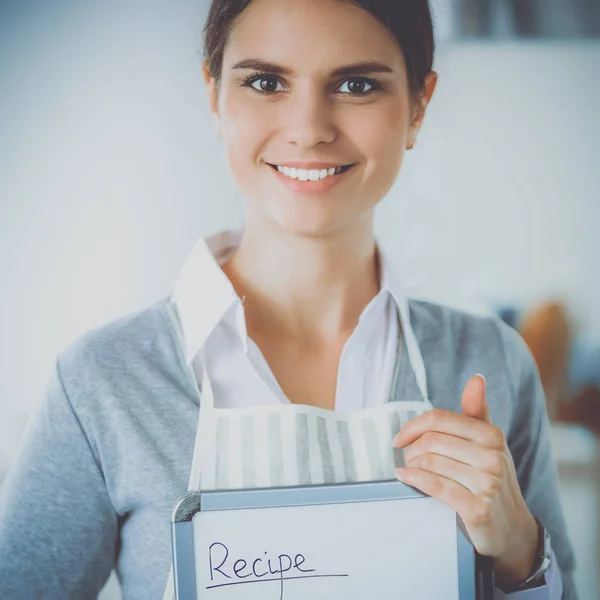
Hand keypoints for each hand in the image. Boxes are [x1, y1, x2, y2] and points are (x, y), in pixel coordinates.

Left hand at [392, 374, 538, 589]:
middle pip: (432, 440)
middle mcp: (493, 456)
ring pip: (431, 462)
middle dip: (412, 448)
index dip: (413, 426)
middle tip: (407, 458)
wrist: (512, 529)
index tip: (400, 437)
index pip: (439, 419)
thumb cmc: (491, 479)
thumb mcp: (488, 443)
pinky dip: (414, 479)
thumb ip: (477, 411)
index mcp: (492, 434)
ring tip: (410, 469)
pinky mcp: (478, 508)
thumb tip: (476, 378)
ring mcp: (488, 483)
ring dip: (412, 465)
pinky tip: (405, 477)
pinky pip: (436, 485)